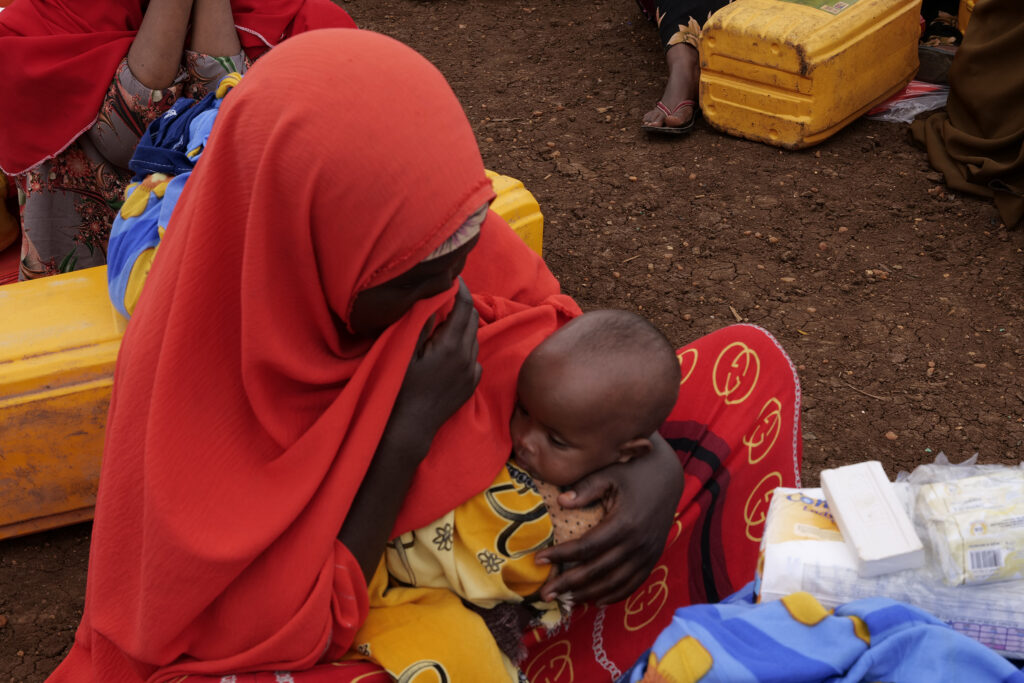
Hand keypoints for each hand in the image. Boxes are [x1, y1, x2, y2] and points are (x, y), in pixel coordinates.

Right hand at [390, 279, 481, 441]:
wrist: (410, 427)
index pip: (464, 307)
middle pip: (472, 319)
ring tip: (446, 318)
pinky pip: (473, 356)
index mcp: (451, 346)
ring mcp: (472, 372)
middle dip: (463, 304)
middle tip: (448, 294)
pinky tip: (449, 347)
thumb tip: (433, 300)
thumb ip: (422, 325)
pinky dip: (465, 345)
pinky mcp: (472, 384)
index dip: (460, 289)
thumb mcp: (405, 353)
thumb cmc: (400, 389)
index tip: (453, 278)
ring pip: (474, 337)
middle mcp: (467, 357)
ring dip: (463, 325)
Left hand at [534, 433, 683, 604]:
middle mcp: (637, 544)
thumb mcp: (609, 473)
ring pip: (614, 583)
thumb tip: (560, 502)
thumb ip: (586, 488)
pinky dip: (614, 595)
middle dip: (569, 584)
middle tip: (545, 594)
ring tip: (565, 601)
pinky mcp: (653, 558)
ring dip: (589, 595)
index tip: (538, 559)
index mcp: (624, 523)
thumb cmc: (633, 472)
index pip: (586, 547)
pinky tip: (596, 601)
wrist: (668, 477)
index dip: (561, 556)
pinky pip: (633, 584)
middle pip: (597, 571)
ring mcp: (647, 554)